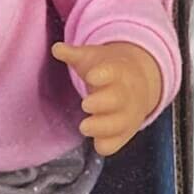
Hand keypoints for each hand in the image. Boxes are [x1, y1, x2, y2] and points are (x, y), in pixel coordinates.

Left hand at [52, 40, 162, 155]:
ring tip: (84, 126)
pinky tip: (97, 143)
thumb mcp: (92, 57)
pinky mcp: (124, 132)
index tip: (91, 76)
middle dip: (103, 103)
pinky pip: (118, 142)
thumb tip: (57, 48)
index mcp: (117, 71)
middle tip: (86, 104)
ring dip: (103, 127)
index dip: (103, 74)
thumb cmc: (107, 70)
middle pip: (118, 99)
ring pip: (119, 123)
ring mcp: (126, 114)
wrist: (137, 82)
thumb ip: (74, 54)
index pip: (113, 72)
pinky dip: (109, 144)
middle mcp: (125, 94)